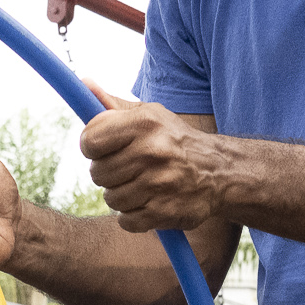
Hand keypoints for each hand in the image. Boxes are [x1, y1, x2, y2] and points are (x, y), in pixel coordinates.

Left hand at [80, 83, 221, 233]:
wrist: (219, 172)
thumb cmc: (174, 141)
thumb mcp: (150, 116)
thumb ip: (113, 106)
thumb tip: (84, 84)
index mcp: (145, 123)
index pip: (90, 140)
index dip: (91, 147)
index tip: (103, 148)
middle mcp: (152, 151)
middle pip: (97, 173)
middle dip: (108, 173)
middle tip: (127, 168)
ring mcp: (159, 184)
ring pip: (110, 198)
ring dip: (121, 195)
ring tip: (141, 185)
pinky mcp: (164, 212)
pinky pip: (126, 220)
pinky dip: (133, 215)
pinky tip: (148, 202)